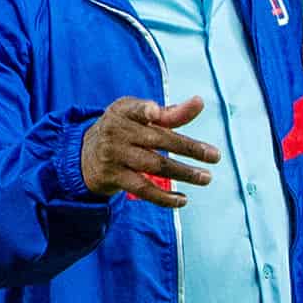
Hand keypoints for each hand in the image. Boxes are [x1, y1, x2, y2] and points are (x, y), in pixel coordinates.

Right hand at [83, 95, 217, 206]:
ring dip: (183, 173)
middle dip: (189, 148)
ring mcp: (114, 155)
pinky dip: (163, 197)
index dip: (146, 111)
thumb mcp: (140, 116)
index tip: (155, 112)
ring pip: (154, 165)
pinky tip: (182, 200)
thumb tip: (199, 102)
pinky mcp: (113, 177)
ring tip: (206, 178)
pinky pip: (142, 189)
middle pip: (158, 140)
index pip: (137, 109)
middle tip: (215, 156)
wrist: (87, 153)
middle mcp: (117, 131)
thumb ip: (171, 113)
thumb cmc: (125, 130)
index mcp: (125, 111)